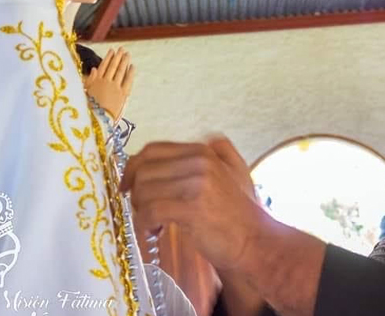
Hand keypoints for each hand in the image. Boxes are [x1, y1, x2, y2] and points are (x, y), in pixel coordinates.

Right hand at [84, 47, 134, 120]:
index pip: (103, 66)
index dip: (108, 58)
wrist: (97, 119)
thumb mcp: (84, 93)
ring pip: (120, 71)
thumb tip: (93, 68)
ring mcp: (115, 87)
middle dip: (118, 57)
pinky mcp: (123, 94)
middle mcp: (106, 82)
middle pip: (113, 66)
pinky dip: (130, 73)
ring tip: (127, 54)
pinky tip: (133, 66)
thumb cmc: (88, 108)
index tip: (111, 51)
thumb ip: (89, 80)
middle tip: (122, 49)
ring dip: (124, 61)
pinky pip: (128, 80)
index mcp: (95, 81)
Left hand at [120, 136, 263, 269]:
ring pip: (143, 190)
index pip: (153, 149)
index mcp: (203, 152)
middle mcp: (200, 161)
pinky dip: (144, 224)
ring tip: (153, 224)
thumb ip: (219, 151)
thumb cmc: (241, 214)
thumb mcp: (235, 172)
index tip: (127, 186)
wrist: (257, 242)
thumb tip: (196, 142)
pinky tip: (154, 232)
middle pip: (143, 169)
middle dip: (135, 192)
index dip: (133, 167)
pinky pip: (150, 211)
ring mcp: (197, 183)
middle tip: (143, 210)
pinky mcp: (191, 208)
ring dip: (140, 210)